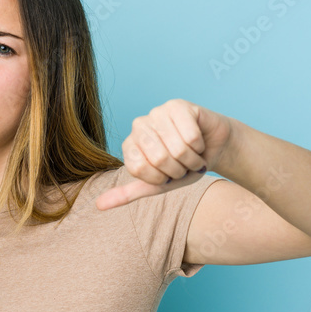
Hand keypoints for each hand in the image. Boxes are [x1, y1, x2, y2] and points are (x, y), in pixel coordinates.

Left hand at [96, 98, 234, 210]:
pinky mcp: (178, 106)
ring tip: (193, 155)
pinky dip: (200, 146)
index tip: (167, 175)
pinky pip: (191, 137)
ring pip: (178, 149)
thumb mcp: (156, 185)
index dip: (160, 178)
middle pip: (158, 158)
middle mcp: (139, 126)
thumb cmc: (183, 166)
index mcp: (129, 145)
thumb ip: (127, 194)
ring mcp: (157, 113)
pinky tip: (199, 141)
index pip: (139, 169)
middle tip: (183, 165)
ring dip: (192, 160)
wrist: (212, 149)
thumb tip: (98, 205)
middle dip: (177, 170)